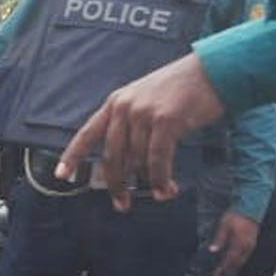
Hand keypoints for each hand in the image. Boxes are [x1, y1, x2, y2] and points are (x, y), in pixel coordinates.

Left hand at [57, 52, 226, 209]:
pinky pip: (157, 159)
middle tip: (121, 204)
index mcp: (116, 103)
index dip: (72, 156)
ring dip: (148, 183)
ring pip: (137, 160)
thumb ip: (133, 125)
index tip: (61, 175)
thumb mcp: (146, 101)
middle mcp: (125, 107)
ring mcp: (144, 113)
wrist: (214, 71)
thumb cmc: (183, 90)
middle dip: (115, 183)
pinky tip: (165, 190)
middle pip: (111, 156)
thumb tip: (128, 164)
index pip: (88, 133)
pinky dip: (160, 178)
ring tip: (160, 195)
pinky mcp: (165, 121)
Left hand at [209, 211, 258, 275]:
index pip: (229, 261)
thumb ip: (219, 238)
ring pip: (242, 262)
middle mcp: (246, 247)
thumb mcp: (224, 225)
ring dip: (233, 270)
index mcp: (239, 243)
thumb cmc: (235, 216)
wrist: (251, 208)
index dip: (222, 270)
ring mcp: (251, 246)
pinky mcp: (252, 244)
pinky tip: (234, 266)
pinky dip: (238, 263)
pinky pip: (245, 257)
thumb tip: (212, 251)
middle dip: (227, 274)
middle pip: (236, 265)